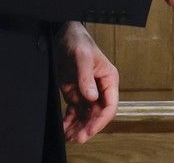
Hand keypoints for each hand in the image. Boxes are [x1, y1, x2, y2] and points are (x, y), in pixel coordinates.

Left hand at [55, 22, 118, 143]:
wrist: (63, 35)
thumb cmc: (77, 41)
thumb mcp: (81, 56)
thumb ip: (86, 77)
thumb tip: (92, 97)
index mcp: (109, 79)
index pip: (110, 106)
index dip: (101, 121)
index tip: (89, 130)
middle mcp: (100, 88)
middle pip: (97, 114)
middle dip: (88, 127)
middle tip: (76, 138)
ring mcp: (87, 92)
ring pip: (86, 116)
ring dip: (78, 127)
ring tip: (67, 136)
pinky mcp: (75, 93)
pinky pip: (75, 111)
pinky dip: (69, 121)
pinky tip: (63, 128)